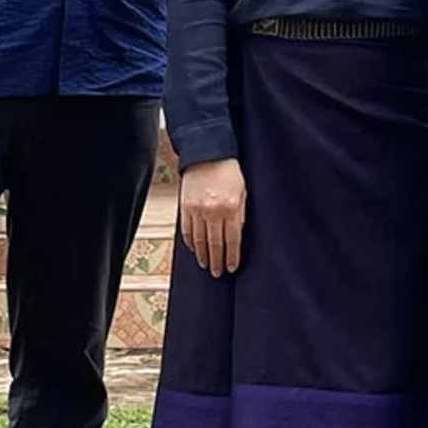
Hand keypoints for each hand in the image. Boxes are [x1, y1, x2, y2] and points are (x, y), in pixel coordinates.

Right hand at [179, 159, 246, 276]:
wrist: (208, 153)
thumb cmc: (229, 172)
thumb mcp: (243, 192)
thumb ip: (240, 214)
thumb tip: (236, 235)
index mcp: (230, 208)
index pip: (232, 240)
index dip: (231, 257)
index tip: (232, 268)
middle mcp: (213, 211)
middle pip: (214, 244)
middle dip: (217, 261)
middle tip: (218, 273)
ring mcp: (197, 210)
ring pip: (198, 240)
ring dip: (203, 255)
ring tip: (206, 265)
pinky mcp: (184, 206)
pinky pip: (186, 230)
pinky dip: (189, 242)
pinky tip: (194, 250)